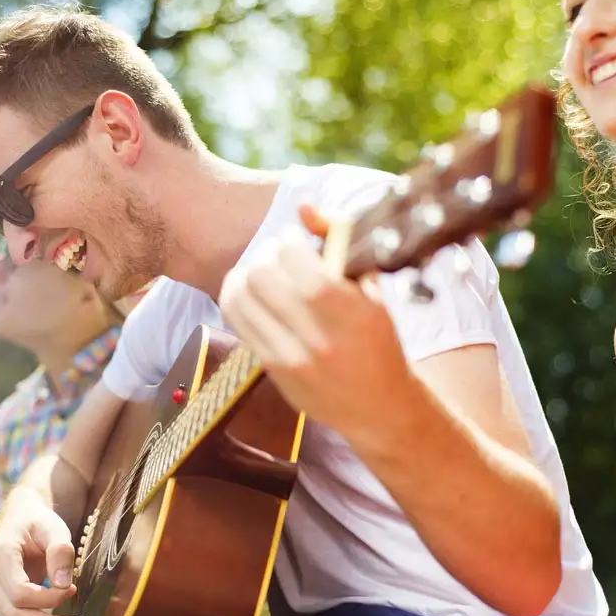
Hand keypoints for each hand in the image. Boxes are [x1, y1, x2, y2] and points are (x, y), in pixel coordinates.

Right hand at [0, 486, 80, 615]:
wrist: (20, 517)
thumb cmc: (38, 522)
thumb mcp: (54, 527)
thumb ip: (60, 551)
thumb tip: (62, 584)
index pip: (20, 592)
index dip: (48, 597)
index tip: (72, 588)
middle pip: (12, 612)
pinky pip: (15, 613)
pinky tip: (57, 615)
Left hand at [218, 204, 413, 436]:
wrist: (379, 408)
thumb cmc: (379, 340)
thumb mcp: (373, 290)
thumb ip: (340, 243)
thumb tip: (303, 207)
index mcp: (350, 314)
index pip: (294, 260)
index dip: (288, 241)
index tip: (298, 243)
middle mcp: (317, 339)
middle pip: (259, 275)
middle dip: (266, 256)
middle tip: (279, 259)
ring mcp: (290, 358)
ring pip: (238, 297)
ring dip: (246, 275)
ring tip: (265, 275)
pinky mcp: (271, 370)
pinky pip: (237, 321)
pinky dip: (240, 299)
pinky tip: (257, 297)